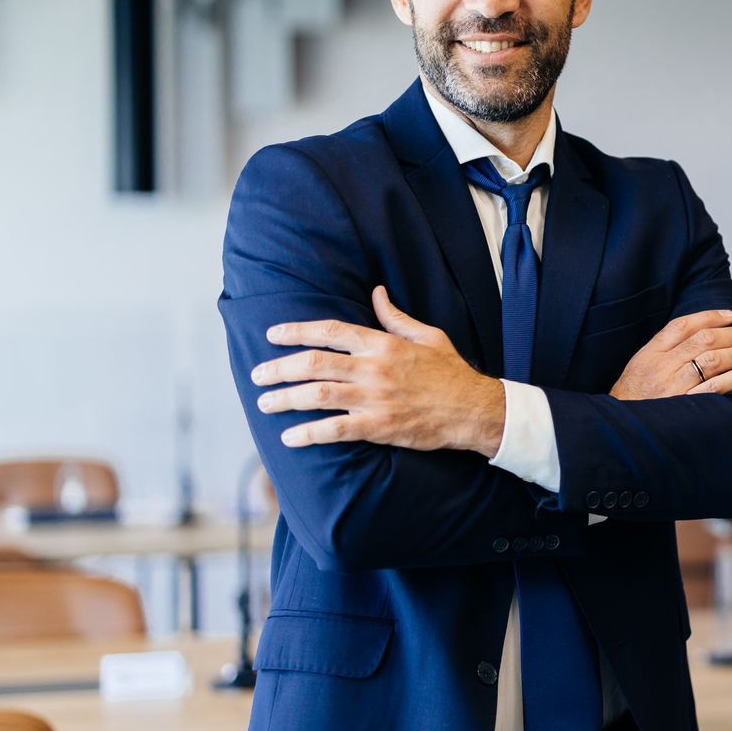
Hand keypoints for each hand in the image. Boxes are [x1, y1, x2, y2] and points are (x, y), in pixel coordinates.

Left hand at [254, 287, 506, 455]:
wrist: (474, 409)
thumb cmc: (451, 372)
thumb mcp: (428, 335)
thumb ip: (395, 317)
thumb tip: (376, 292)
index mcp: (384, 344)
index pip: (331, 331)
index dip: (297, 331)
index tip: (273, 335)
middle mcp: (375, 368)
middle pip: (314, 364)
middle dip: (279, 368)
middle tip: (257, 375)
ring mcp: (375, 399)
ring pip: (317, 395)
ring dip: (285, 399)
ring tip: (264, 403)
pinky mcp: (379, 427)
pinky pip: (336, 430)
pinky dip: (309, 434)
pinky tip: (290, 437)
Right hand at [610, 310, 731, 400]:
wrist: (620, 431)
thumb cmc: (632, 399)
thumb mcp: (640, 367)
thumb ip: (664, 350)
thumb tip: (699, 334)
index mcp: (650, 354)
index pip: (682, 326)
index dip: (709, 317)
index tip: (729, 316)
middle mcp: (662, 367)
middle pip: (703, 340)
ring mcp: (674, 387)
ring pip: (713, 360)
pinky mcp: (686, 407)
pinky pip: (716, 387)